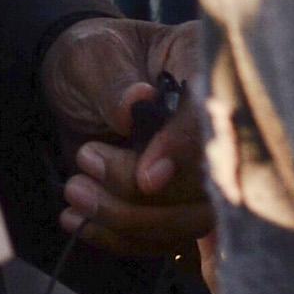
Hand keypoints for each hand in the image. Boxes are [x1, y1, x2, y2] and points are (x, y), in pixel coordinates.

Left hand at [38, 16, 210, 253]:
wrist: (75, 86)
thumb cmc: (91, 57)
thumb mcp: (92, 55)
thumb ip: (113, 81)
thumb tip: (137, 105)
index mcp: (205, 69)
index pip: (216, 118)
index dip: (185, 152)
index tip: (147, 178)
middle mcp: (218, 125)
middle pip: (211, 186)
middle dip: (143, 195)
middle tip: (87, 163)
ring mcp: (202, 169)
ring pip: (189, 221)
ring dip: (127, 220)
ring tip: (75, 192)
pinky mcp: (178, 201)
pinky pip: (165, 238)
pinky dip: (120, 238)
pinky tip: (79, 221)